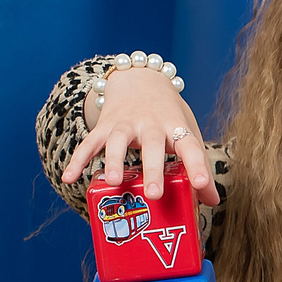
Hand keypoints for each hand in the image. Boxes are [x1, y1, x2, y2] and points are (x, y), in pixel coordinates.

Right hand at [62, 60, 220, 205]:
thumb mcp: (188, 134)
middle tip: (154, 195)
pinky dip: (78, 160)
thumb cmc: (169, 116)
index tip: (202, 185)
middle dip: (153, 170)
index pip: (191, 147)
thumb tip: (212, 201)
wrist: (141, 81)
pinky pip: (88, 144)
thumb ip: (198, 165)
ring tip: (114, 182)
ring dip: (113, 161)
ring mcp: (125, 124)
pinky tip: (69, 178)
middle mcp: (150, 124)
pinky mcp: (104, 127)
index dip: (198, 166)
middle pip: (152, 146)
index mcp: (175, 127)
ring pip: (117, 141)